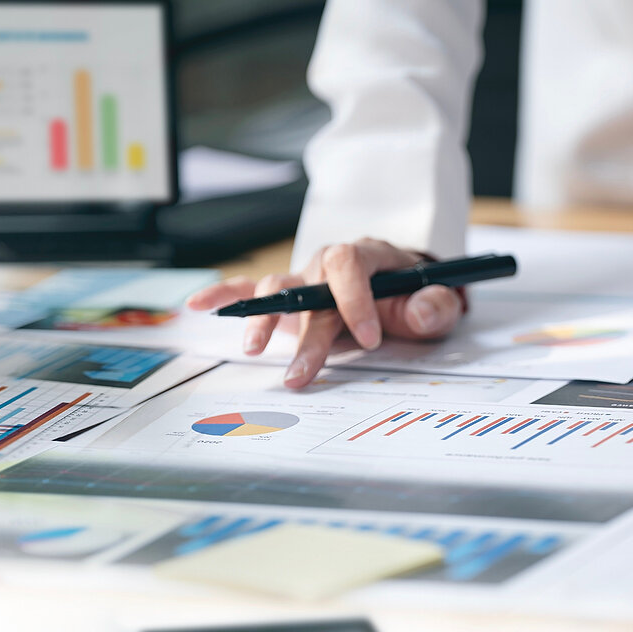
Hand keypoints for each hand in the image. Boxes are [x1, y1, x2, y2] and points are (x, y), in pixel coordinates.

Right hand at [185, 238, 462, 387]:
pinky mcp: (287, 296)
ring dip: (262, 317)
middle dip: (307, 335)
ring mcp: (303, 280)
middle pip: (309, 291)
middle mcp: (327, 264)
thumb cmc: (411, 294)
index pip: (352, 266)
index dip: (357, 300)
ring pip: (276, 288)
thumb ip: (433, 306)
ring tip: (254, 349)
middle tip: (301, 375)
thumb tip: (423, 309)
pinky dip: (224, 294)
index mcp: (366, 256)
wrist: (397, 288)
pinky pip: (251, 289)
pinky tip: (198, 304)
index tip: (368, 339)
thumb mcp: (434, 300)